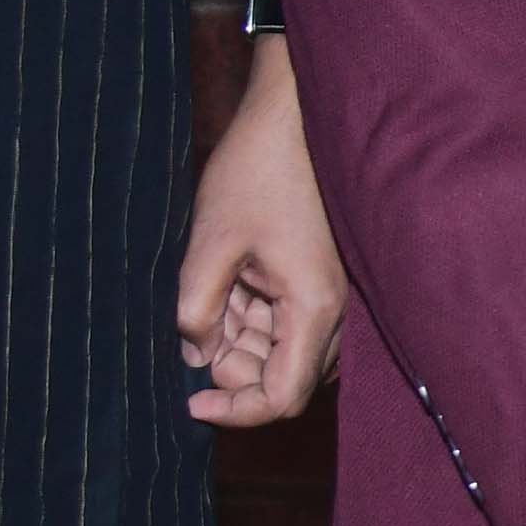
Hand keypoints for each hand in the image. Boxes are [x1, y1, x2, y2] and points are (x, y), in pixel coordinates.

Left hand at [171, 55, 346, 427]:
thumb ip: (197, 311)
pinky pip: (293, 322)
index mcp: (312, 307)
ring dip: (246, 347)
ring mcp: (333, 293)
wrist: (295, 114)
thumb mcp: (209, 245)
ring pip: (291, 352)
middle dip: (237, 374)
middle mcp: (334, 309)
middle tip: (195, 342)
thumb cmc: (256, 172)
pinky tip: (230, 290)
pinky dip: (258, 321)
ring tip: (210, 307)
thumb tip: (197, 356)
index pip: (283, 396)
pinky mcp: (323, 276)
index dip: (236, 411)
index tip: (191, 402)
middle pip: (289, 380)